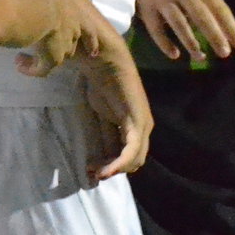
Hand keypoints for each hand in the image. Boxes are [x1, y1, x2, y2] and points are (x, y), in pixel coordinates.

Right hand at [13, 0, 96, 77]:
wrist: (35, 8)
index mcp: (74, 14)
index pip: (88, 30)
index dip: (90, 39)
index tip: (93, 51)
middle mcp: (72, 31)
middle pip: (72, 44)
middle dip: (63, 47)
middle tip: (49, 48)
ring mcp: (62, 46)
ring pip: (59, 57)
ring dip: (46, 58)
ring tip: (30, 57)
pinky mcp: (49, 58)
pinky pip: (41, 69)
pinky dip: (31, 68)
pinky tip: (19, 63)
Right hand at [80, 48, 152, 181]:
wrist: (107, 62)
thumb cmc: (103, 83)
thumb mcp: (103, 116)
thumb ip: (106, 135)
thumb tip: (99, 159)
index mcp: (137, 126)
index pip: (129, 156)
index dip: (111, 166)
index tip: (91, 169)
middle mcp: (144, 128)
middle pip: (133, 161)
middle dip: (112, 169)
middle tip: (91, 171)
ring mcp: (143, 125)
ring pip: (134, 160)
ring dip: (113, 169)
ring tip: (94, 171)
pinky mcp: (138, 122)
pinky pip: (131, 151)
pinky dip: (119, 164)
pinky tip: (106, 171)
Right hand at [131, 0, 234, 61]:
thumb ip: (207, 8)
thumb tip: (223, 36)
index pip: (219, 7)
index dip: (230, 26)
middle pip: (201, 15)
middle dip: (214, 35)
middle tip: (225, 53)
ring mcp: (164, 0)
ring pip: (179, 23)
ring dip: (191, 42)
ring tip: (200, 57)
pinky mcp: (148, 10)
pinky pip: (157, 30)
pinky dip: (166, 44)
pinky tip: (175, 55)